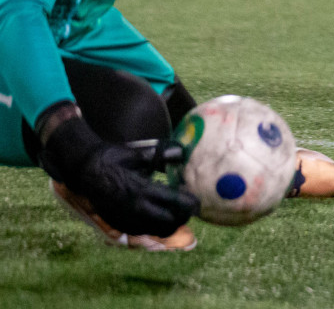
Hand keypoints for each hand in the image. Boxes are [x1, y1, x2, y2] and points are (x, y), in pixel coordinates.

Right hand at [36, 105, 198, 236]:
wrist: (82, 171)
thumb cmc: (110, 159)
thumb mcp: (135, 155)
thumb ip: (159, 157)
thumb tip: (181, 152)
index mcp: (140, 190)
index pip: (173, 202)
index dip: (189, 204)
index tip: (199, 201)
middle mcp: (133, 209)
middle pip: (169, 222)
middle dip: (183, 217)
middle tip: (192, 208)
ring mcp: (125, 219)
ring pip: (156, 231)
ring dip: (171, 224)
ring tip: (179, 213)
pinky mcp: (118, 224)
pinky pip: (143, 231)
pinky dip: (155, 227)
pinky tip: (160, 216)